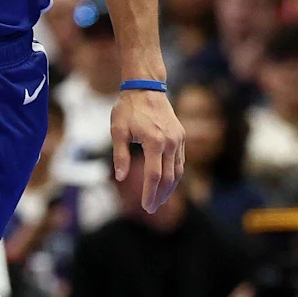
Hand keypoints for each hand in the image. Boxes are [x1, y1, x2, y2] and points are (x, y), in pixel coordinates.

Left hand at [112, 89, 184, 212]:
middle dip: (160, 196)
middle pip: (169, 177)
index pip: (154, 175)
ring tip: (158, 200)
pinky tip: (165, 183)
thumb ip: (120, 155)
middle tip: (151, 209)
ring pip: (178, 171)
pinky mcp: (180, 136)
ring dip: (169, 188)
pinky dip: (174, 175)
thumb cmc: (127, 108)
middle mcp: (170, 141)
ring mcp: (178, 139)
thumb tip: (120, 177)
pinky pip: (180, 161)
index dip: (149, 193)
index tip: (144, 207)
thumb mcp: (117, 130)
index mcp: (154, 141)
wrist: (145, 87)